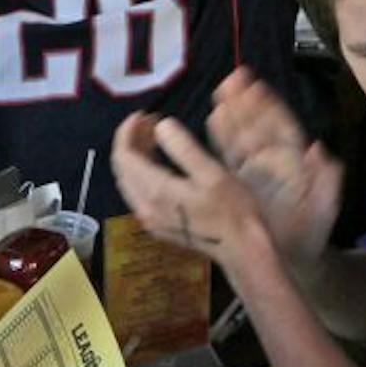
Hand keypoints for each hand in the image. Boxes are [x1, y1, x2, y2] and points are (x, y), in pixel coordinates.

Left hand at [109, 112, 269, 272]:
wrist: (243, 251)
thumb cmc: (234, 211)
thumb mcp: (213, 174)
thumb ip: (184, 148)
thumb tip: (161, 125)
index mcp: (155, 191)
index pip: (124, 155)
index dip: (128, 130)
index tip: (144, 114)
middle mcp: (144, 207)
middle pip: (122, 167)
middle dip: (131, 140)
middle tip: (152, 123)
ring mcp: (150, 220)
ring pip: (128, 181)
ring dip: (136, 156)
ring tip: (156, 138)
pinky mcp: (157, 226)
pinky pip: (138, 193)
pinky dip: (142, 173)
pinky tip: (160, 164)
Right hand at [206, 68, 342, 269]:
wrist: (293, 260)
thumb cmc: (309, 235)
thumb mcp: (324, 209)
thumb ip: (325, 181)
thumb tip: (318, 149)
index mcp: (293, 164)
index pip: (281, 129)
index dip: (270, 108)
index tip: (258, 87)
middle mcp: (272, 162)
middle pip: (258, 126)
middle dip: (247, 102)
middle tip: (234, 77)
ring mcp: (252, 171)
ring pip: (241, 136)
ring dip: (233, 112)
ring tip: (222, 89)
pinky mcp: (236, 184)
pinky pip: (228, 157)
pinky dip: (221, 138)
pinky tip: (213, 119)